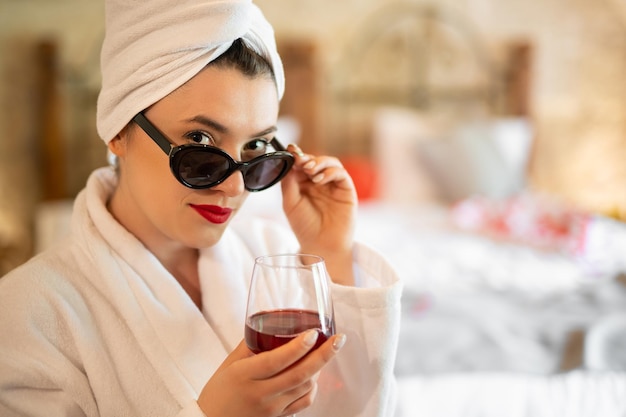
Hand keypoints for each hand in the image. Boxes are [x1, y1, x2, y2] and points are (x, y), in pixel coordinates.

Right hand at [197, 331, 346, 416]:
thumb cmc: (218, 391)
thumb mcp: (229, 363)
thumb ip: (250, 345)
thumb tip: (271, 325)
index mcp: (244, 375)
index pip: (276, 360)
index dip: (297, 347)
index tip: (313, 333)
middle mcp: (260, 393)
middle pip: (299, 375)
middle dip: (323, 355)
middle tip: (339, 339)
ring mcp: (271, 408)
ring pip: (304, 388)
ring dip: (319, 368)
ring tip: (326, 351)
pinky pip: (303, 403)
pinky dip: (313, 388)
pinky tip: (314, 376)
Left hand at [281, 144, 357, 284]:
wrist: (321, 245)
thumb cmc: (304, 226)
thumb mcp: (290, 202)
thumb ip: (289, 182)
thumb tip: (289, 161)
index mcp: (304, 183)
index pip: (301, 163)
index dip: (296, 155)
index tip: (291, 150)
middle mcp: (319, 182)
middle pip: (316, 160)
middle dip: (307, 158)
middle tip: (300, 161)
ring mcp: (333, 185)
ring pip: (330, 163)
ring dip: (319, 162)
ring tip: (309, 170)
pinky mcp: (346, 189)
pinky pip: (341, 173)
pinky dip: (330, 172)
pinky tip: (320, 180)